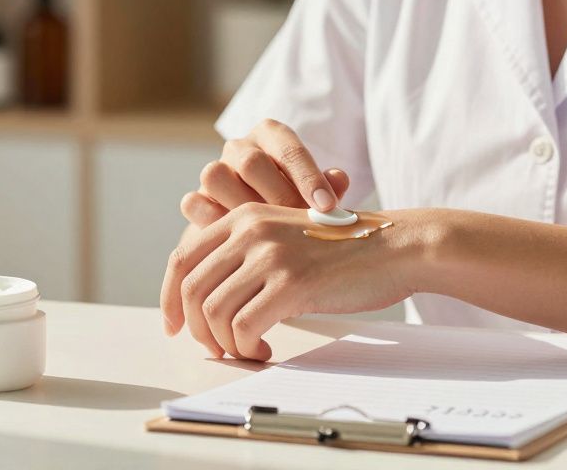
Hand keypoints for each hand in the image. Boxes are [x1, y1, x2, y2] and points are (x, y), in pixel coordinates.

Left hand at [160, 202, 424, 360]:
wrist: (395, 246)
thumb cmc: (344, 250)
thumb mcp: (286, 236)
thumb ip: (247, 255)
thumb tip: (206, 302)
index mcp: (244, 216)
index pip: (183, 258)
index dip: (171, 298)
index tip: (176, 326)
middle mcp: (251, 229)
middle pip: (191, 289)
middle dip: (196, 329)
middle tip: (216, 348)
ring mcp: (270, 255)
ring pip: (214, 312)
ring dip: (225, 343)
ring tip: (248, 350)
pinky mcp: (292, 283)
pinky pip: (244, 328)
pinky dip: (247, 348)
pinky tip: (265, 350)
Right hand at [180, 119, 350, 226]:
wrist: (263, 229)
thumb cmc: (299, 205)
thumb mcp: (318, 195)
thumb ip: (329, 187)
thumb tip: (339, 179)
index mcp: (272, 136)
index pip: (289, 148)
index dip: (309, 178)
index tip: (327, 207)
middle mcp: (240, 147)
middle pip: (250, 161)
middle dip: (276, 196)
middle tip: (297, 225)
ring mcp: (215, 171)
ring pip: (214, 176)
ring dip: (241, 208)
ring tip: (265, 235)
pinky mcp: (196, 197)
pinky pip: (193, 202)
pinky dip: (211, 220)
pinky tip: (234, 240)